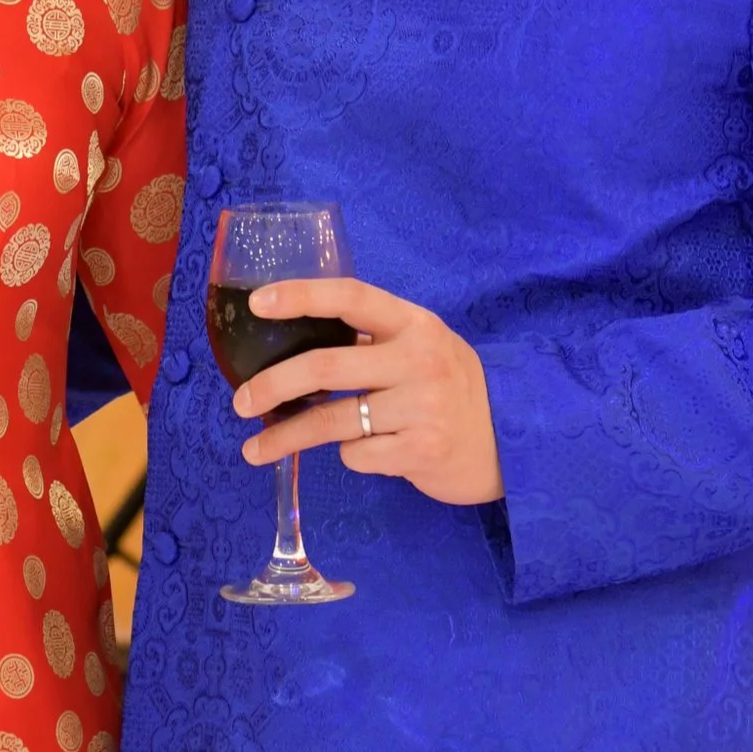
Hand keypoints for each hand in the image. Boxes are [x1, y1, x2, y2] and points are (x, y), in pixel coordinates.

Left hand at [230, 278, 504, 507]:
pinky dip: (348, 456)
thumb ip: (374, 340)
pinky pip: (357, 454)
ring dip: (285, 437)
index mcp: (414, 324)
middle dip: (272, 385)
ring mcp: (421, 408)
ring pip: (332, 421)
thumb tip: (297, 337)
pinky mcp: (420, 452)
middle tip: (240, 402)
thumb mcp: (423, 348)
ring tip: (252, 449)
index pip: (351, 297)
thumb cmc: (453, 388)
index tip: (258, 302)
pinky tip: (363, 453)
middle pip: (326, 365)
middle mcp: (419, 361)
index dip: (302, 295)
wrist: (513, 441)